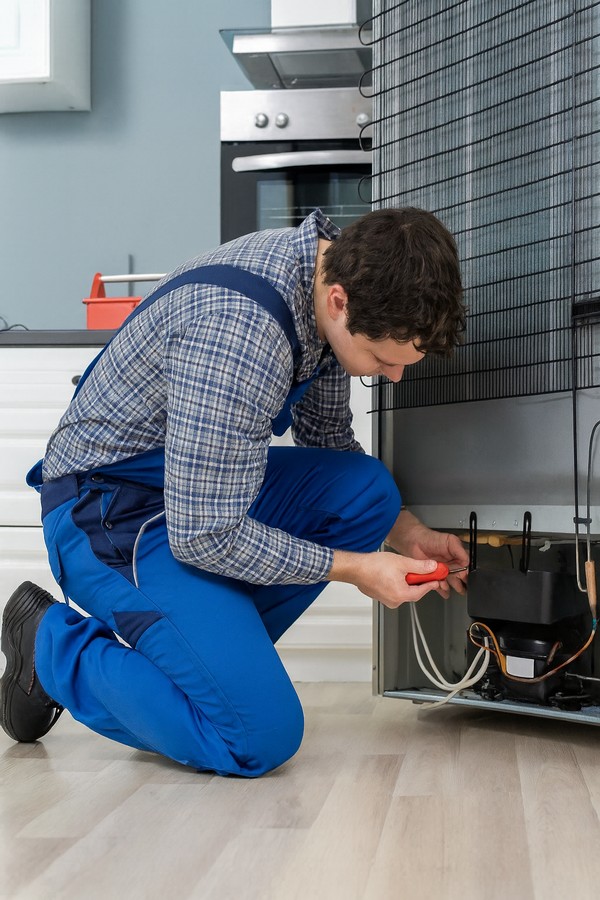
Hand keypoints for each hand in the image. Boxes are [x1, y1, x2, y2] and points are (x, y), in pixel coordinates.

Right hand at [328, 549, 446, 608]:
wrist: (355, 568)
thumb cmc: (373, 566)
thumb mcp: (402, 562)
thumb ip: (420, 566)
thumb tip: (432, 567)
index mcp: (401, 595)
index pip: (423, 591)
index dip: (431, 582)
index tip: (436, 577)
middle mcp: (394, 601)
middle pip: (413, 591)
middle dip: (417, 580)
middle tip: (419, 569)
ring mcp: (386, 600)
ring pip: (403, 590)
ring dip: (405, 581)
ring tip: (400, 568)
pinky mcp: (380, 596)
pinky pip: (393, 590)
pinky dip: (396, 582)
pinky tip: (391, 572)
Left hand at [386, 509, 468, 597]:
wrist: (414, 541)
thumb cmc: (432, 538)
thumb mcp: (450, 541)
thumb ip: (460, 551)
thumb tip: (467, 562)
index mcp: (457, 557)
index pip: (466, 568)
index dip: (466, 574)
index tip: (465, 578)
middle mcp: (450, 565)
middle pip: (458, 578)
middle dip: (461, 584)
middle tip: (462, 588)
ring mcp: (440, 571)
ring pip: (448, 583)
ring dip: (450, 586)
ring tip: (451, 588)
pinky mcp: (431, 576)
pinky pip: (437, 585)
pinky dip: (440, 589)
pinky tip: (443, 590)